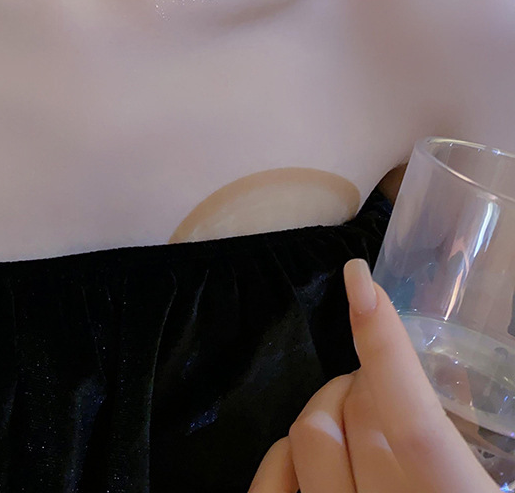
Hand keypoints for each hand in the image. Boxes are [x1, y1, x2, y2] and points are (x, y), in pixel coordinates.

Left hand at [248, 258, 500, 492]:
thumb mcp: (486, 489)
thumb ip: (464, 455)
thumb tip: (439, 389)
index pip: (410, 417)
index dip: (383, 342)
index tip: (359, 281)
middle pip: (353, 413)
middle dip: (366, 381)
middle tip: (387, 390)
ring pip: (307, 436)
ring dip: (330, 410)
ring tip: (356, 422)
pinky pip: (267, 485)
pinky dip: (284, 458)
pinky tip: (305, 459)